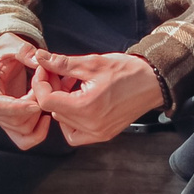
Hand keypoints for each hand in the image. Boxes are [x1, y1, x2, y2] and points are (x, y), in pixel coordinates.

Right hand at [0, 32, 50, 149]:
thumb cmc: (2, 49)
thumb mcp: (10, 42)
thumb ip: (23, 50)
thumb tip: (38, 59)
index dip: (18, 107)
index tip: (37, 103)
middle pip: (13, 122)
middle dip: (34, 108)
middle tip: (46, 87)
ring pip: (22, 133)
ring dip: (38, 118)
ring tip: (44, 96)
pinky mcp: (10, 122)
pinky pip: (25, 138)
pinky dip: (39, 131)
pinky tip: (46, 115)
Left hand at [31, 50, 162, 145]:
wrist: (153, 82)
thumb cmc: (127, 71)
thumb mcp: (92, 63)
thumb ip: (62, 63)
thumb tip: (40, 58)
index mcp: (86, 107)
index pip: (46, 101)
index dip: (41, 83)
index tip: (46, 69)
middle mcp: (91, 125)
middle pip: (53, 110)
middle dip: (52, 89)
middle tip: (60, 73)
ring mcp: (98, 133)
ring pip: (63, 122)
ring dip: (61, 103)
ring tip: (72, 86)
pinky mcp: (103, 135)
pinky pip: (76, 133)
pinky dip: (71, 120)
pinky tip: (78, 103)